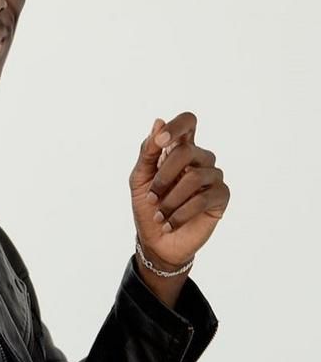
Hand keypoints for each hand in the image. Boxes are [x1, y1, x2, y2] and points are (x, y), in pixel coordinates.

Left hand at [129, 113, 228, 303]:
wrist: (157, 240)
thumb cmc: (148, 206)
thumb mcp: (139, 178)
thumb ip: (147, 151)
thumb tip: (158, 122)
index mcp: (179, 149)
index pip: (188, 122)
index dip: (176, 127)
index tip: (160, 142)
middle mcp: (200, 159)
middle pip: (187, 151)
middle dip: (163, 175)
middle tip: (151, 196)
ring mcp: (213, 177)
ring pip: (195, 176)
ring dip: (170, 199)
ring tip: (160, 214)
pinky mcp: (221, 197)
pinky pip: (204, 198)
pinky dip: (182, 212)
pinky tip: (170, 222)